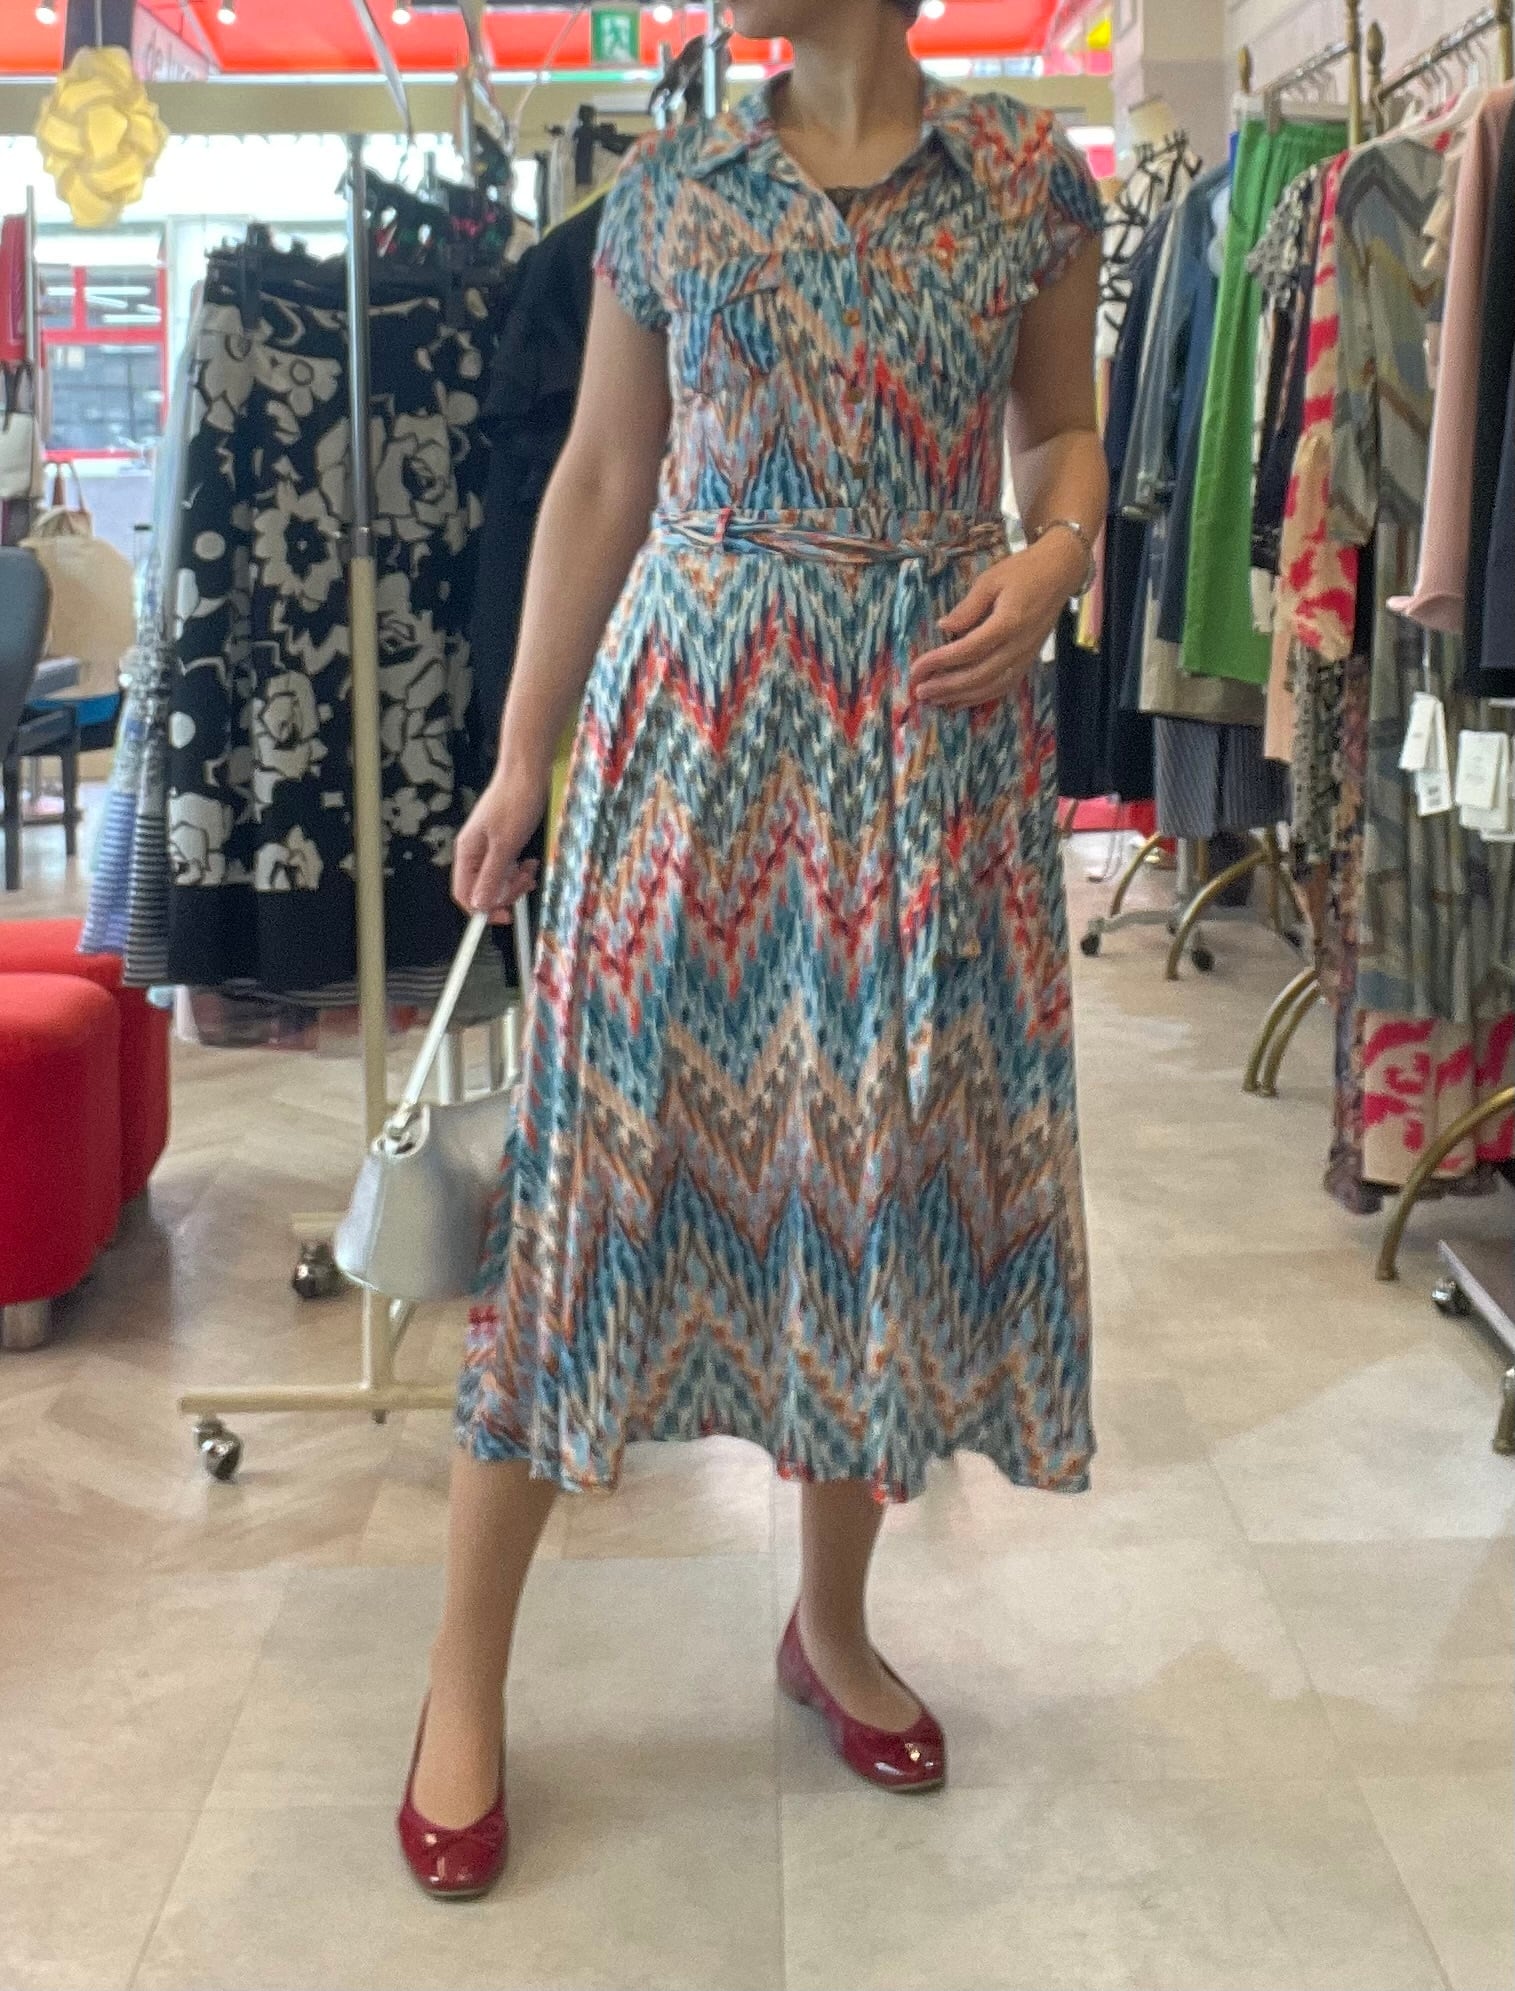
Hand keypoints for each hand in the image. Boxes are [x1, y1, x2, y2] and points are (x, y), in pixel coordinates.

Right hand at [452, 761, 549, 923]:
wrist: (527, 774)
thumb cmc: (514, 802)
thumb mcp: (505, 845)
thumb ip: (491, 876)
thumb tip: (480, 904)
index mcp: (467, 853)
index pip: (464, 894)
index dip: (482, 909)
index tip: (504, 916)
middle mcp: (474, 853)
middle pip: (483, 889)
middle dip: (506, 892)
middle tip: (525, 883)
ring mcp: (488, 848)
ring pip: (498, 880)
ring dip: (515, 881)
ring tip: (530, 869)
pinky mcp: (502, 843)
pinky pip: (507, 868)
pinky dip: (519, 870)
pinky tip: (529, 862)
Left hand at [911, 536, 1087, 710]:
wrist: (1060, 573)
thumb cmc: (1023, 571)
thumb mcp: (991, 580)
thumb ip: (968, 607)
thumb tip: (944, 626)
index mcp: (1008, 623)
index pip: (968, 650)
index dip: (940, 662)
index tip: (917, 668)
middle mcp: (1018, 645)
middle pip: (978, 675)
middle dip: (947, 686)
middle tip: (921, 691)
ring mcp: (1026, 656)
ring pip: (992, 686)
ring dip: (962, 697)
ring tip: (936, 700)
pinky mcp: (1029, 660)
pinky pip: (1005, 686)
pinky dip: (982, 698)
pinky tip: (961, 701)